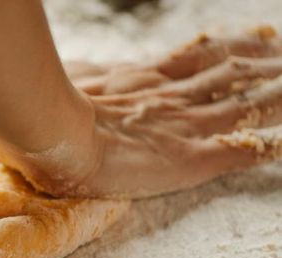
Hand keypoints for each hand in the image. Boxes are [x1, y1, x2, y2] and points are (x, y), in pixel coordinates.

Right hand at [2, 28, 281, 197]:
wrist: (54, 134)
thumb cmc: (56, 112)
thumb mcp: (76, 81)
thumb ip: (91, 75)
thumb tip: (88, 69)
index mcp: (146, 80)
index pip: (200, 58)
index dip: (232, 49)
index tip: (260, 41)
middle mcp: (172, 98)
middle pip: (231, 75)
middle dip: (265, 68)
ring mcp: (185, 126)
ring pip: (245, 104)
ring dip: (277, 96)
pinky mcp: (192, 158)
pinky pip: (241, 151)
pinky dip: (268, 147)